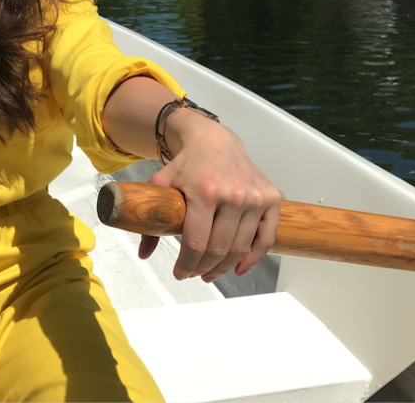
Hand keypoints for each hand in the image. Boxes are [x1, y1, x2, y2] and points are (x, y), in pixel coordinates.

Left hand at [138, 111, 280, 282]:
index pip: (197, 243)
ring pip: (241, 248)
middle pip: (218, 250)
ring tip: (211, 272)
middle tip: (195, 274)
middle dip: (203, 269)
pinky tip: (239, 267)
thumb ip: (151, 218)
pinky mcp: (271, 198)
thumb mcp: (161, 184)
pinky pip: (266, 238)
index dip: (187, 265)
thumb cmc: (187, 164)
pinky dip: (254, 258)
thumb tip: (144, 253)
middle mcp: (233, 195)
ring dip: (224, 268)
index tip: (180, 273)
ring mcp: (255, 197)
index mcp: (204, 192)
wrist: (214, 141)